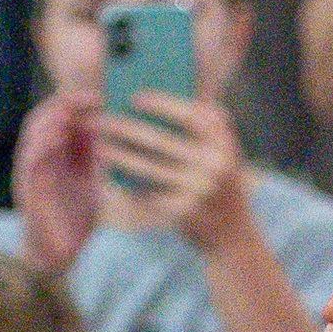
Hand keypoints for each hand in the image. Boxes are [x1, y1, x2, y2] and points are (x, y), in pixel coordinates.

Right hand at [12, 86, 101, 273]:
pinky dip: (43, 144)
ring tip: (69, 107)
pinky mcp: (27, 188)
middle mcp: (39, 159)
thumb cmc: (75, 219)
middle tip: (84, 96)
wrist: (59, 254)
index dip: (73, 105)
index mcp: (54, 156)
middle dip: (62, 105)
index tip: (96, 97)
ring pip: (33, 135)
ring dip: (50, 119)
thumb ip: (92, 157)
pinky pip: (30, 160)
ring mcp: (30, 173)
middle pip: (43, 120)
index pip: (57, 119)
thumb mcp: (91, 182)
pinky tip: (58, 134)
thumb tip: (99, 126)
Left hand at [91, 91, 250, 253]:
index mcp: (223, 138)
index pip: (188, 115)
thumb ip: (197, 125)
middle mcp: (215, 162)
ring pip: (149, 168)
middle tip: (99, 121)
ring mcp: (201, 188)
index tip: (133, 99)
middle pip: (160, 140)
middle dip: (125, 128)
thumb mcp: (218, 148)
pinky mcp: (185, 210)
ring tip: (99, 147)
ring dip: (119, 156)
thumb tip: (148, 101)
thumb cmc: (214, 179)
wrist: (233, 232)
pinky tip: (111, 173)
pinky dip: (127, 183)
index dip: (160, 104)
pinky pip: (148, 192)